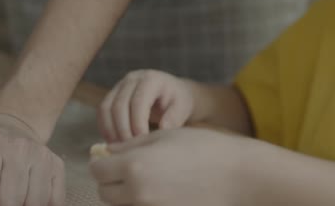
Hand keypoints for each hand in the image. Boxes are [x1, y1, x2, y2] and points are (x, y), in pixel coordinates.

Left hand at [0, 114, 64, 205]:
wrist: (14, 126)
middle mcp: (20, 147)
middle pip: (9, 200)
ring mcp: (42, 156)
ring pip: (33, 202)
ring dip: (20, 205)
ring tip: (10, 196)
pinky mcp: (57, 165)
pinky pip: (55, 198)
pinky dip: (43, 204)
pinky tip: (29, 196)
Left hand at [89, 127, 250, 205]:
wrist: (237, 176)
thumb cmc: (202, 148)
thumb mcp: (165, 136)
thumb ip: (131, 144)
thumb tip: (109, 152)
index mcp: (134, 166)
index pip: (97, 170)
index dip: (103, 161)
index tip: (112, 157)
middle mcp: (137, 193)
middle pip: (104, 193)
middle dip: (110, 179)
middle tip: (128, 168)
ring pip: (120, 205)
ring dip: (124, 193)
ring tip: (146, 178)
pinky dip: (141, 202)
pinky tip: (160, 189)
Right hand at [98, 70, 194, 142]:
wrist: (172, 92)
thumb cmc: (178, 100)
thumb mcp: (182, 107)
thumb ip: (174, 117)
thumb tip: (163, 128)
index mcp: (151, 79)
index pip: (138, 101)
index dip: (137, 123)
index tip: (143, 140)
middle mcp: (133, 78)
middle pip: (119, 105)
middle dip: (123, 129)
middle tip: (130, 148)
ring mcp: (120, 85)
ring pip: (106, 107)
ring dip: (111, 130)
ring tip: (121, 147)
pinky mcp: (112, 94)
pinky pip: (102, 111)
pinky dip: (105, 127)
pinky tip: (114, 142)